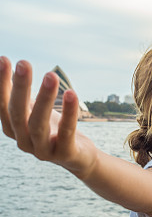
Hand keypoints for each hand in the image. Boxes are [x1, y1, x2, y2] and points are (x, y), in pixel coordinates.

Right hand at [0, 56, 96, 177]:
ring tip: (51, 75)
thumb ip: (24, 95)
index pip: (3, 106)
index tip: (4, 59)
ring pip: (38, 125)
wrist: (79, 158)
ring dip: (44, 98)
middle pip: (17, 114)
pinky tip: (71, 93)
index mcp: (14, 130)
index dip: (2, 85)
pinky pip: (66, 133)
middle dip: (20, 88)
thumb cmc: (55, 130)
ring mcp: (43, 151)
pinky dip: (69, 113)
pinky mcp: (65, 154)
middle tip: (23, 63)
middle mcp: (24, 142)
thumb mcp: (37, 111)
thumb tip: (13, 67)